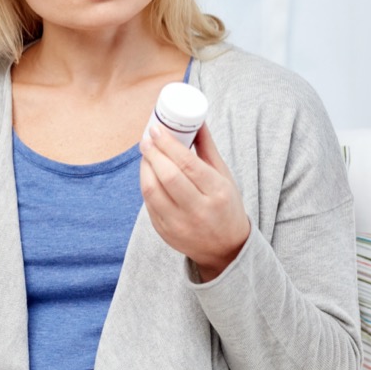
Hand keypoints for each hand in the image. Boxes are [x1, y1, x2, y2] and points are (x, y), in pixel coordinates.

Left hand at [140, 122, 251, 281]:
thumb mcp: (224, 177)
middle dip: (153, 153)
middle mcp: (199, 210)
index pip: (188, 164)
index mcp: (218, 192)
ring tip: (145, 153)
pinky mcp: (165, 232)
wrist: (225, 249)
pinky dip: (145, 184)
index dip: (168, 144)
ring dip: (144, 167)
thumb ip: (207, 148)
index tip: (156, 129)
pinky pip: (148, 204)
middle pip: (168, 176)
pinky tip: (147, 172)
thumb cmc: (225, 205)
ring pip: (152, 190)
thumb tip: (196, 119)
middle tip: (147, 139)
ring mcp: (180, 224)